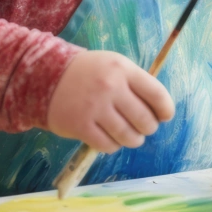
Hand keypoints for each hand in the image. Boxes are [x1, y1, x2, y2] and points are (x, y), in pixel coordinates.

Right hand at [45, 50, 174, 153]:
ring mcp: (95, 108)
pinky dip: (113, 146)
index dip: (166, 109)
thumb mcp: (113, 65)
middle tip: (143, 127)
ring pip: (129, 136)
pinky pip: (108, 146)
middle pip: (145, 120)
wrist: (45, 76)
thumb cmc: (86, 72)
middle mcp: (110, 87)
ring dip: (133, 140)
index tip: (165, 116)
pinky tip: (110, 138)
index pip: (156, 94)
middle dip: (149, 128)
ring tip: (130, 136)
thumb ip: (135, 83)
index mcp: (122, 69)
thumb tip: (159, 111)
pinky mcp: (81, 126)